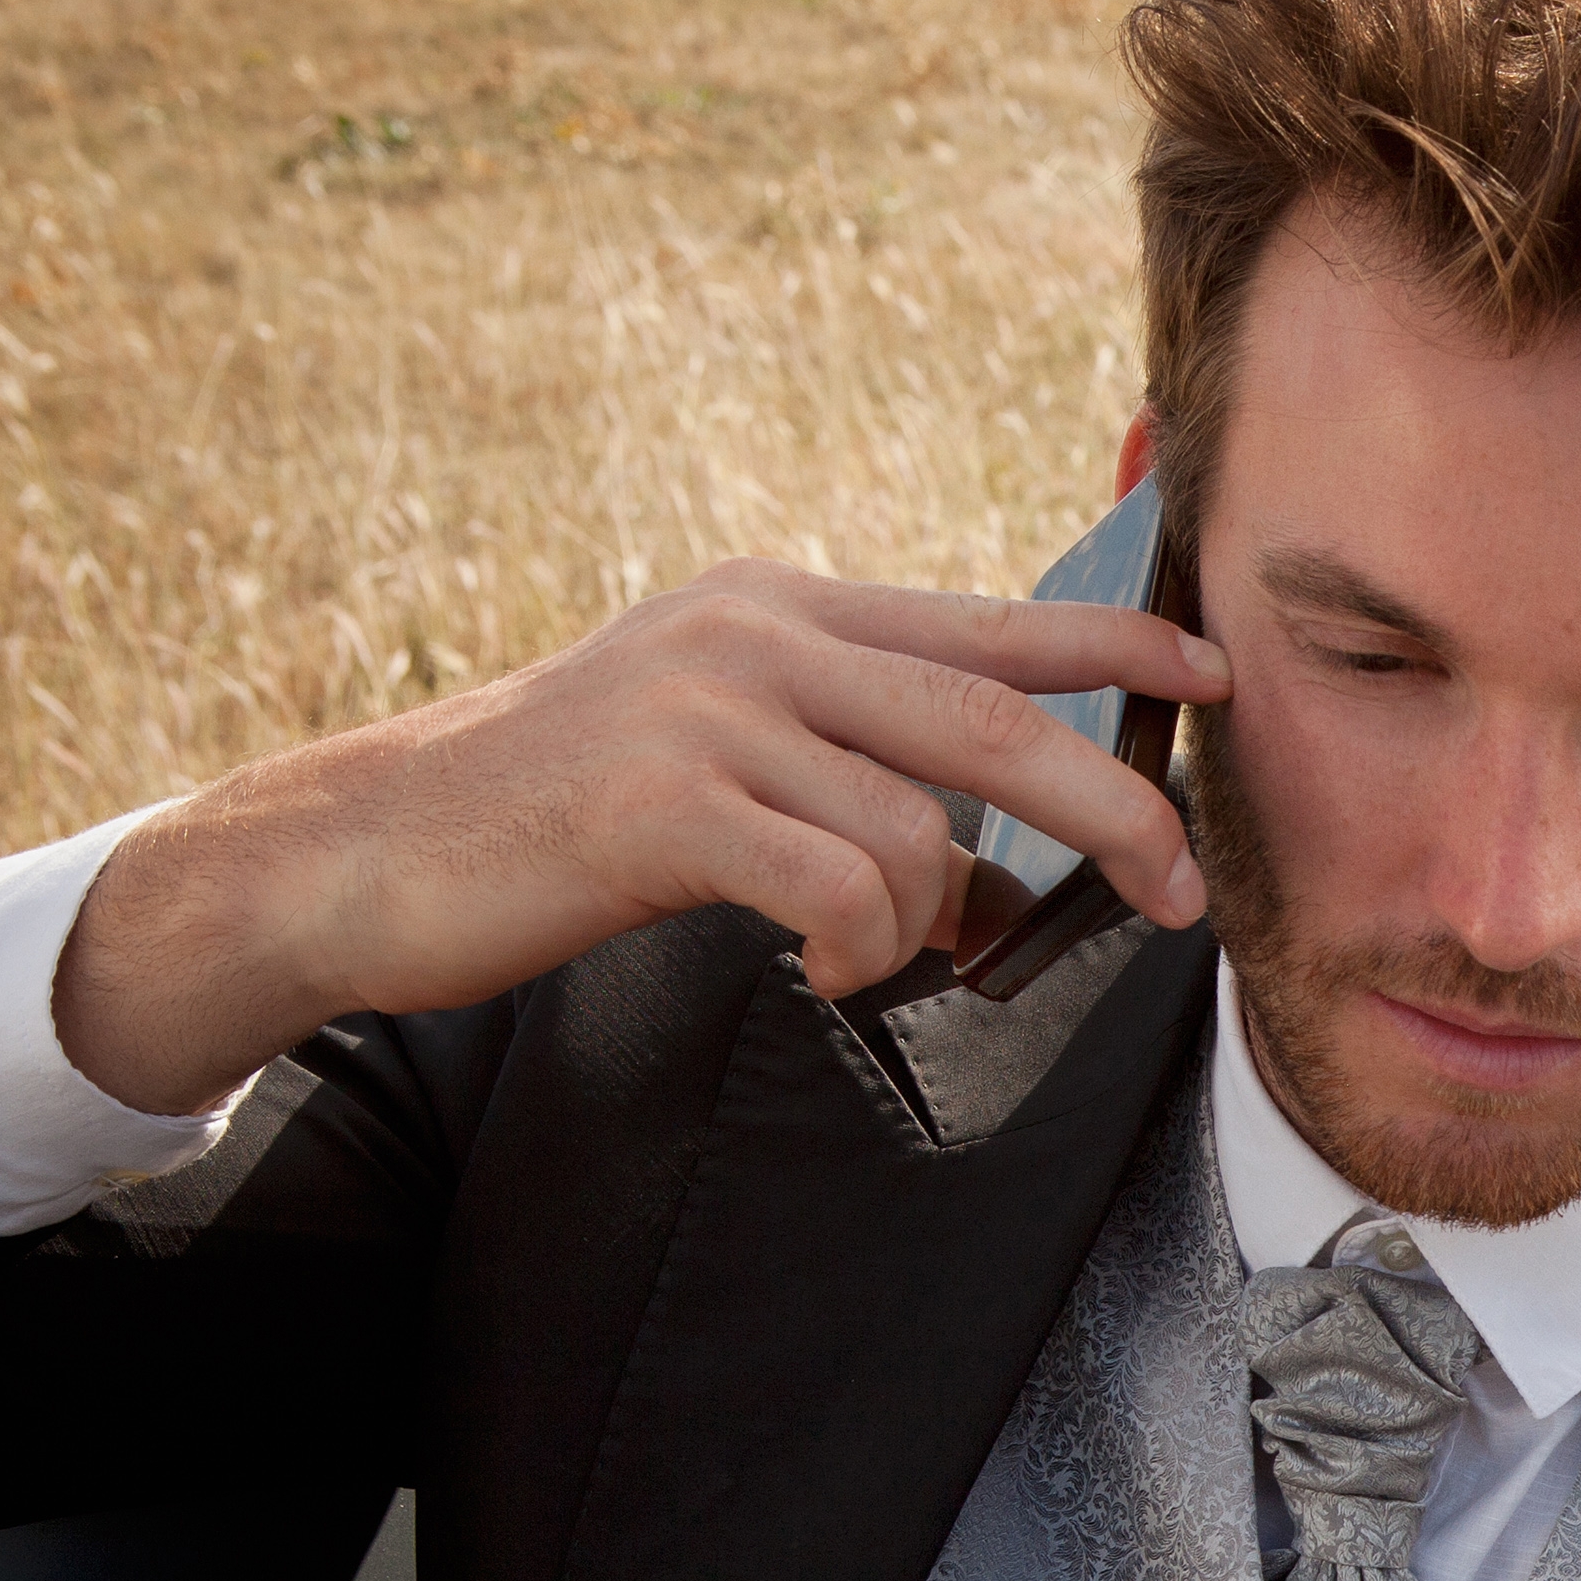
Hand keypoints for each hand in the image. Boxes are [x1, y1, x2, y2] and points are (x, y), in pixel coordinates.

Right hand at [54, 558, 1231, 1111]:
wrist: (367, 848)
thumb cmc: (562, 822)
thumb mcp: (730, 778)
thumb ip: (866, 804)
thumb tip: (1008, 901)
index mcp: (781, 609)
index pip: (990, 620)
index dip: (1116, 642)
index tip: (1214, 669)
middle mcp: (755, 634)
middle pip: (1000, 720)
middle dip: (1118, 815)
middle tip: (1177, 896)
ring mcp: (706, 707)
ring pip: (923, 829)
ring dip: (927, 925)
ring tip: (863, 957)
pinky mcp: (661, 799)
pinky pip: (842, 889)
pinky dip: (862, 951)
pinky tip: (821, 970)